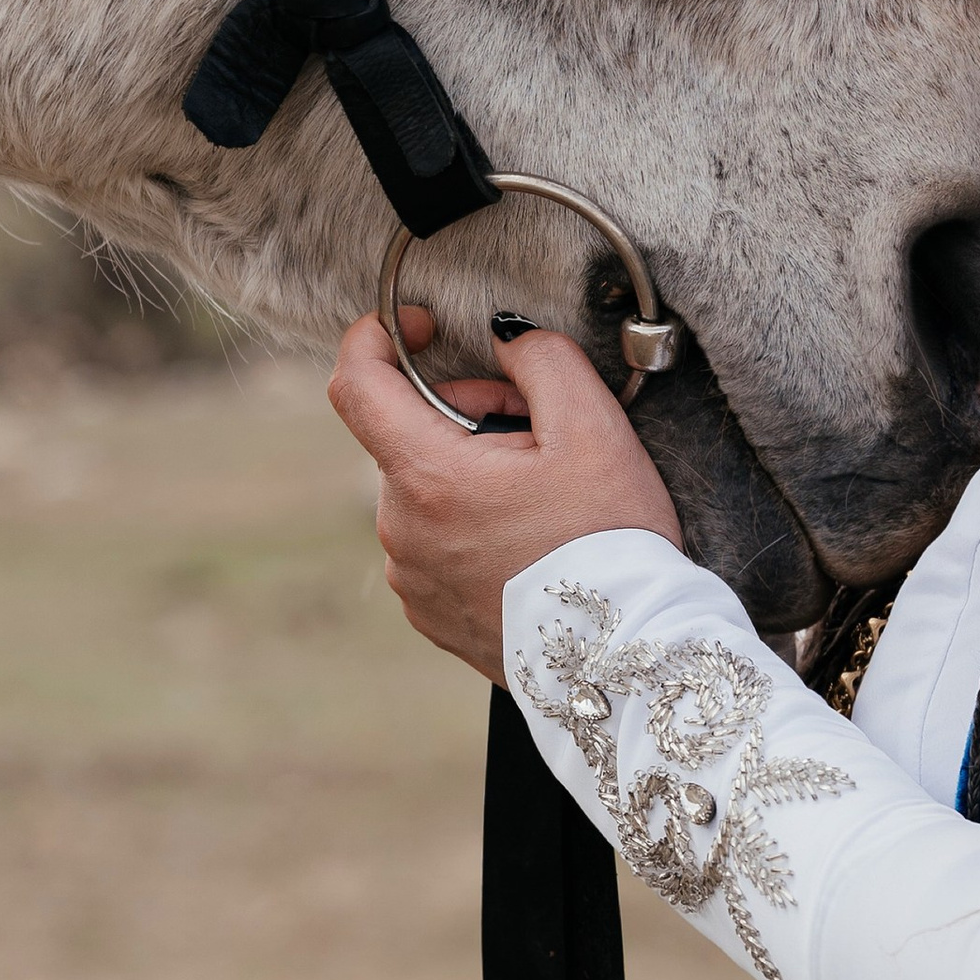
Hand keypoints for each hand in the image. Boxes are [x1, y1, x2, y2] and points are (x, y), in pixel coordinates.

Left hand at [327, 307, 683, 679]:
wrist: (623, 655)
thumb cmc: (611, 538)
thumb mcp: (594, 426)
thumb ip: (541, 357)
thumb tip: (503, 335)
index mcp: (428, 478)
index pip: (356, 384)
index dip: (377, 337)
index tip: (421, 325)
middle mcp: (401, 532)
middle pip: (406, 436)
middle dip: (463, 411)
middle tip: (534, 426)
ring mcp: (411, 580)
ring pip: (422, 490)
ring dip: (467, 470)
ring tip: (540, 493)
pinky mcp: (429, 616)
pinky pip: (432, 543)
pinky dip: (468, 523)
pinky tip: (527, 540)